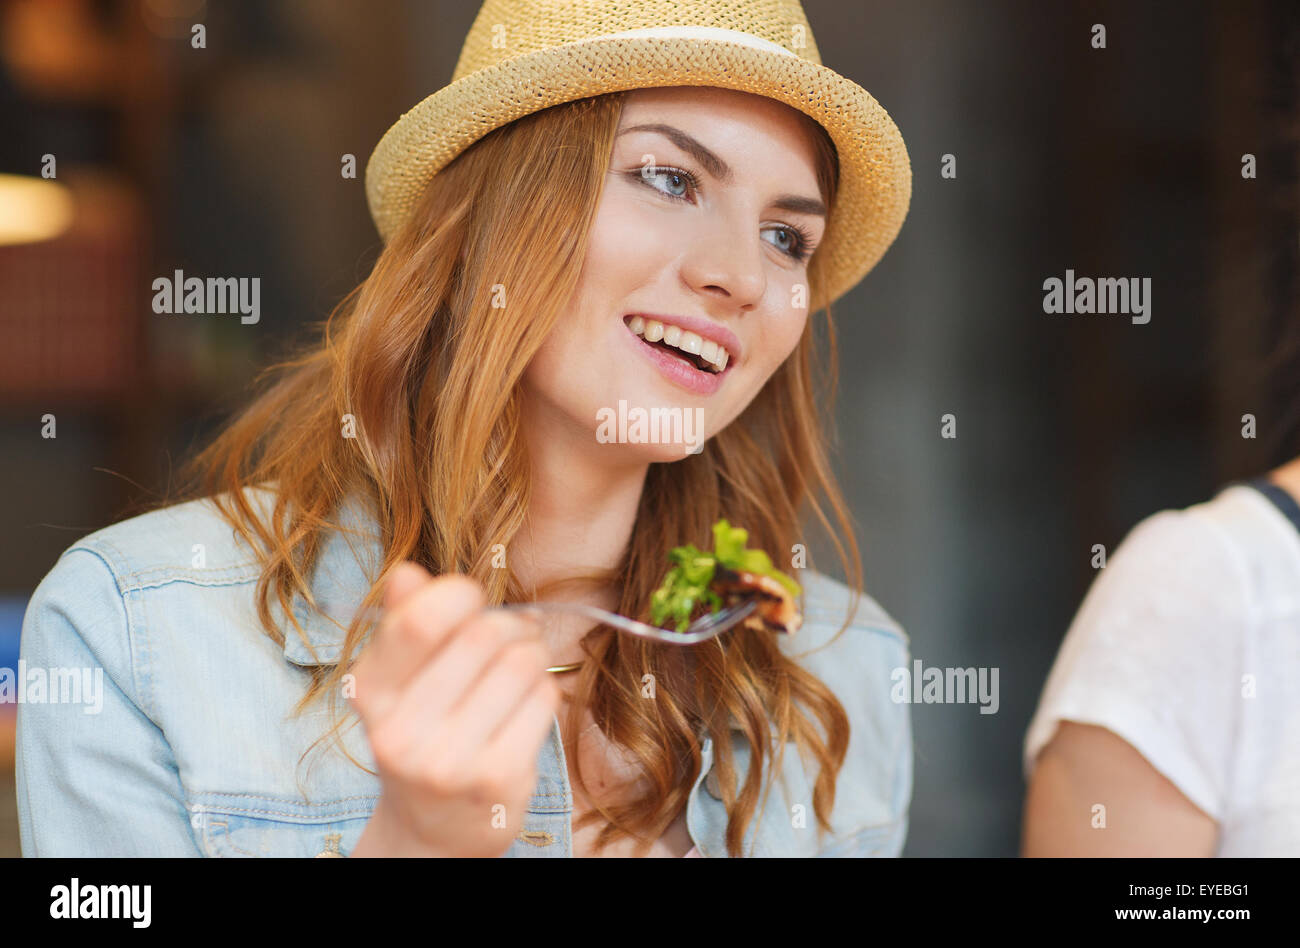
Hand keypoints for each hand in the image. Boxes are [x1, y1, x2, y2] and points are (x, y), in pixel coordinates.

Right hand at [349, 562, 560, 856]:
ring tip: (519, 670)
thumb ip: (403, 622)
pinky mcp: (496, 780)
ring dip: (531, 654)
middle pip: (482, 635)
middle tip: (512, 634)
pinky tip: (525, 706)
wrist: (432, 828)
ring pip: (520, 662)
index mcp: (369, 694)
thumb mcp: (398, 681)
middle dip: (507, 623)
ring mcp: (449, 762)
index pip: (421, 621)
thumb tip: (407, 572)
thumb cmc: (422, 733)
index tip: (469, 600)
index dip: (458, 593)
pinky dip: (543, 690)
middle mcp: (400, 732)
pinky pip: (543, 698)